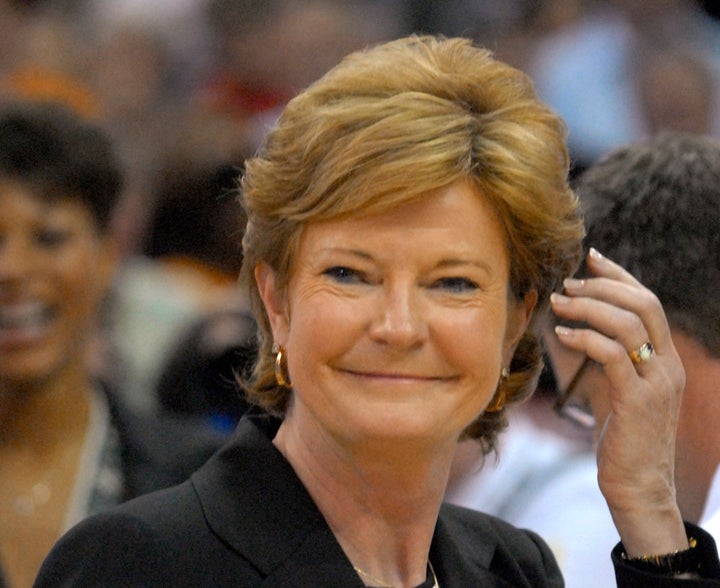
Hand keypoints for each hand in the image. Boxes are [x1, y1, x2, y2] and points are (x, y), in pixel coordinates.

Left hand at [550, 248, 687, 555]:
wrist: (639, 487)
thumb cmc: (623, 438)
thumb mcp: (619, 391)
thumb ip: (610, 360)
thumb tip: (579, 331)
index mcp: (665, 360)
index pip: (649, 303)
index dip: (621, 276)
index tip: (591, 258)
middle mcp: (668, 366)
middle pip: (644, 304)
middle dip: (603, 286)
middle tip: (567, 285)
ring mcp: (657, 383)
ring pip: (628, 324)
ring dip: (589, 308)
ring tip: (558, 304)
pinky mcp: (638, 401)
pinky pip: (612, 355)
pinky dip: (585, 338)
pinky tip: (561, 334)